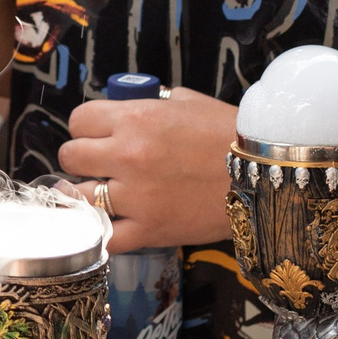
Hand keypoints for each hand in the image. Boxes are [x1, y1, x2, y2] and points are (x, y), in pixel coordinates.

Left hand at [57, 89, 239, 249]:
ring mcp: (136, 196)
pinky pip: (104, 237)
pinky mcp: (149, 230)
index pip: (79, 119)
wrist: (266, 175)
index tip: (96, 134)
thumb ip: (151, 102)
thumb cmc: (228, 133)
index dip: (86, 126)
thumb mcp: (187, 101)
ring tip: (102, 194)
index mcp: (135, 119)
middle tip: (99, 164)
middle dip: (82, 158)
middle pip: (71, 156)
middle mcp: (128, 156)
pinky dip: (100, 233)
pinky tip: (106, 225)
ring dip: (86, 194)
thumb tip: (129, 103)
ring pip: (79, 196)